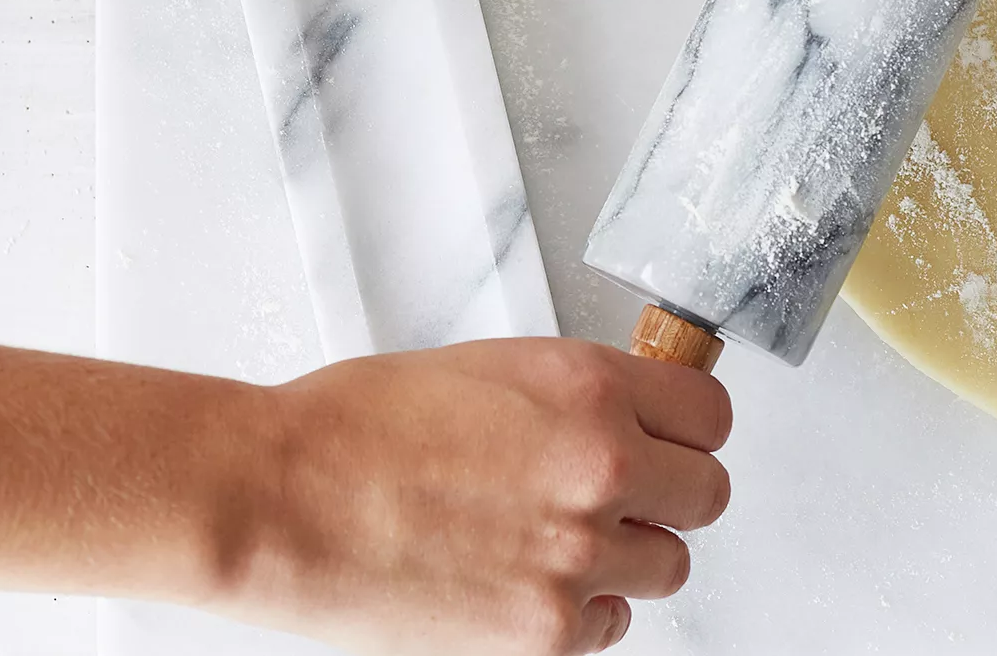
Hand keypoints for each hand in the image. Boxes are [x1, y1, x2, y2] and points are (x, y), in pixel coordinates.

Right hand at [0, 324, 729, 655]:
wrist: (284, 494)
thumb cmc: (360, 421)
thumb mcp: (491, 368)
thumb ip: (577, 393)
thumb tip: (629, 414)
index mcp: (587, 384)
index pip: (712, 411)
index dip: (689, 422)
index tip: (673, 430)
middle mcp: (601, 464)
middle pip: (707, 493)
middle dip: (672, 488)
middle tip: (627, 485)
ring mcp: (578, 552)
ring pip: (670, 564)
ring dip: (632, 550)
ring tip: (565, 534)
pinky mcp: (544, 631)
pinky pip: (614, 625)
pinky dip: (588, 607)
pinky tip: (534, 578)